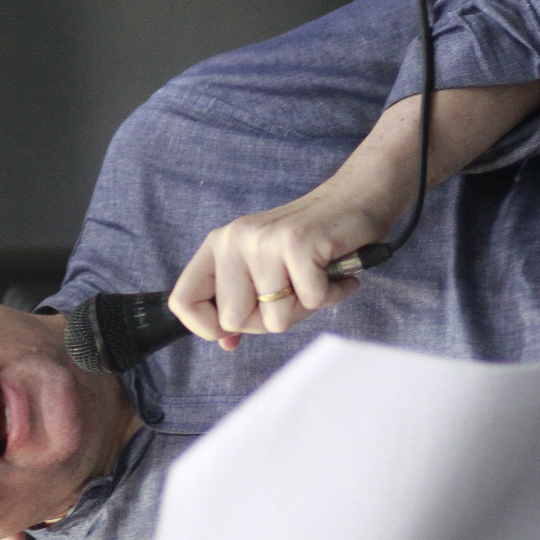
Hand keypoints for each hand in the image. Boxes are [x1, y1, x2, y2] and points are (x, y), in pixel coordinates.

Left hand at [167, 173, 387, 348]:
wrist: (356, 196)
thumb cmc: (310, 242)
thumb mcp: (264, 269)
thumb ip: (240, 302)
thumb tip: (226, 343)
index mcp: (218, 246)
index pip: (182, 302)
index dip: (206, 328)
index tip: (234, 332)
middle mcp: (234, 240)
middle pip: (234, 320)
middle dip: (270, 320)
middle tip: (294, 293)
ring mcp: (264, 241)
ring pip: (275, 319)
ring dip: (305, 308)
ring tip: (317, 278)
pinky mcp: (298, 244)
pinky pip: (311, 302)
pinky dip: (332, 295)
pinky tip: (338, 272)